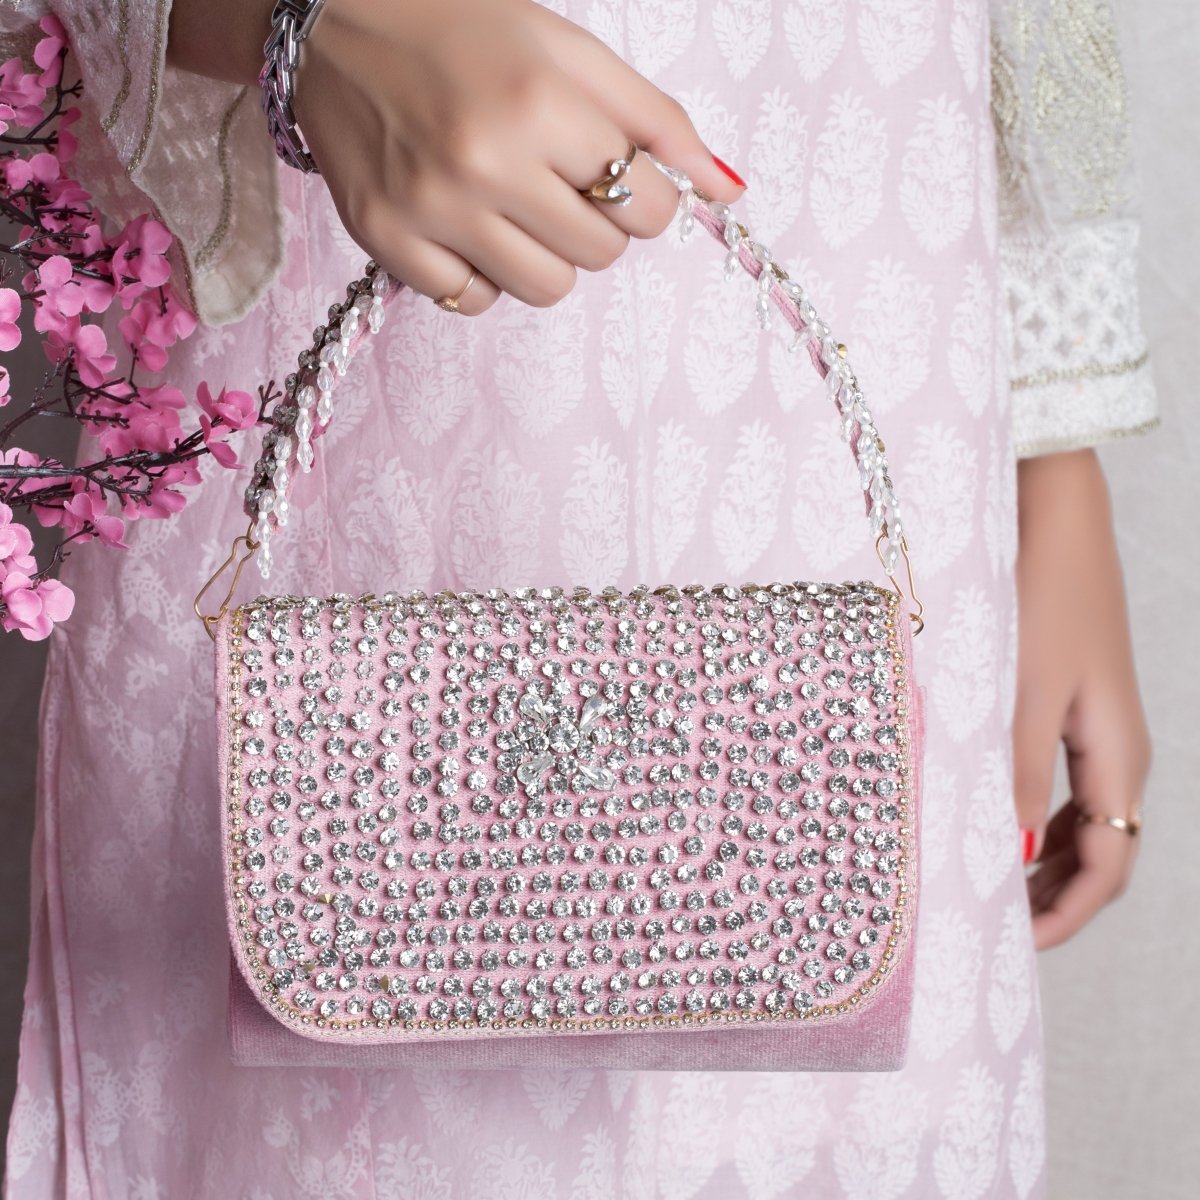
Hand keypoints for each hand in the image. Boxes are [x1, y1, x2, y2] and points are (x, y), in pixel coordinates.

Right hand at [169, 0, 745, 314]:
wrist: (332, 27)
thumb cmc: (464, 32)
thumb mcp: (569, 51)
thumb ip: (655, 120)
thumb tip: (728, 191)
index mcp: (539, 100)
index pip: (649, 206)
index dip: (646, 196)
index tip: (615, 175)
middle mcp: (483, 160)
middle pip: (601, 254)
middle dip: (595, 222)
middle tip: (555, 181)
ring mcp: (430, 208)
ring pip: (546, 289)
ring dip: (546, 256)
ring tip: (513, 206)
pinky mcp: (386, 241)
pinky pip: (473, 303)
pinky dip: (482, 275)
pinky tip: (466, 225)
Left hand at [1013, 449, 1149, 949]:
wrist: (1053, 516)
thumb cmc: (1041, 596)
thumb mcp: (1021, 692)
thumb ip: (1018, 775)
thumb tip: (1019, 852)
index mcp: (1118, 758)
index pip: (1108, 869)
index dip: (1065, 917)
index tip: (1011, 945)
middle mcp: (1118, 751)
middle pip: (1100, 853)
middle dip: (1054, 897)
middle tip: (992, 923)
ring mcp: (1098, 726)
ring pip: (1083, 820)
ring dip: (1044, 860)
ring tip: (989, 883)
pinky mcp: (1073, 702)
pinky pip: (1065, 782)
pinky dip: (1036, 814)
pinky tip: (997, 817)